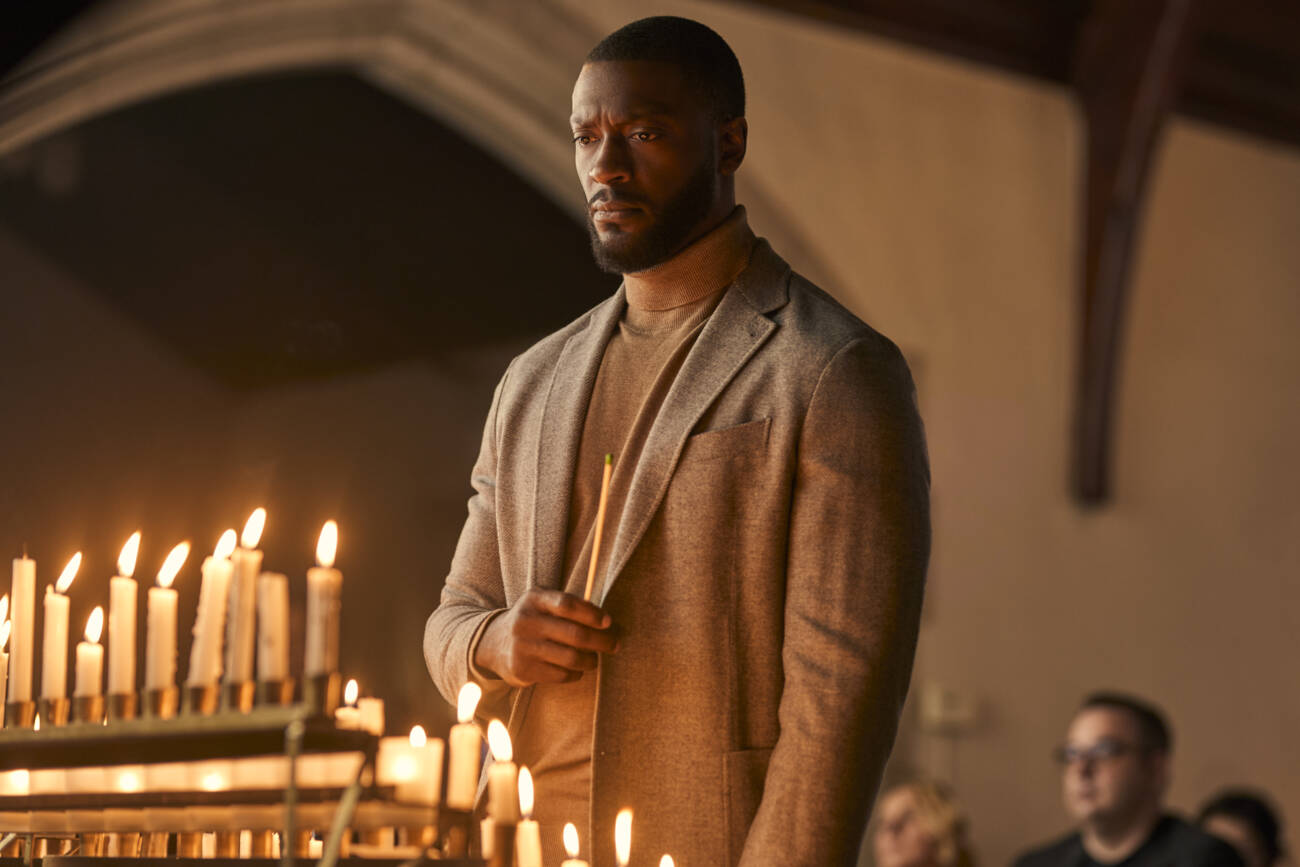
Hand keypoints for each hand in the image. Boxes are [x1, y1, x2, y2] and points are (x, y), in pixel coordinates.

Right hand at [474, 589, 619, 686]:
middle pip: (574, 634)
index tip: (608, 622)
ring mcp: (523, 647)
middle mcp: (526, 621)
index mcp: (534, 599)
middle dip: (601, 641)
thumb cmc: (533, 621)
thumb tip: (606, 622)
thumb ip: (569, 606)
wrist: (494, 643)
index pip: (567, 604)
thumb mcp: (542, 604)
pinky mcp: (523, 669)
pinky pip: (561, 675)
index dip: (592, 614)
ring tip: (595, 660)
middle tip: (614, 645)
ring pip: (571, 658)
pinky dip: (575, 674)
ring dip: (591, 660)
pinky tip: (577, 670)